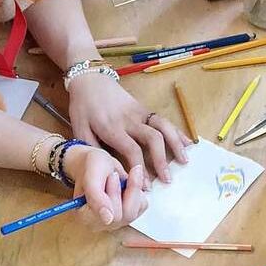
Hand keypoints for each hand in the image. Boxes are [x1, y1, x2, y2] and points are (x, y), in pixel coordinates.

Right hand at [63, 146, 148, 229]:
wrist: (97, 162)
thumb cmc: (91, 167)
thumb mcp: (91, 177)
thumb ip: (96, 198)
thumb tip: (108, 220)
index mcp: (87, 217)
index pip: (111, 217)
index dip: (114, 194)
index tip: (111, 175)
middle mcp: (102, 223)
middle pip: (126, 215)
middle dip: (124, 190)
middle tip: (114, 174)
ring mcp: (117, 220)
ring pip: (136, 210)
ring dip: (132, 189)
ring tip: (120, 177)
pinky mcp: (129, 212)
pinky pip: (142, 205)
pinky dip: (138, 190)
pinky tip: (126, 183)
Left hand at [67, 74, 191, 183]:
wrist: (90, 79)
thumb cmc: (83, 107)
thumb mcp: (79, 128)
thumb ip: (92, 148)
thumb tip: (107, 169)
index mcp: (112, 127)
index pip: (132, 150)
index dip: (140, 169)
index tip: (146, 186)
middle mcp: (129, 120)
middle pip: (153, 139)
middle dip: (162, 160)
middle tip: (167, 180)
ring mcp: (140, 113)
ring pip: (163, 127)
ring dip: (176, 144)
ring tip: (185, 161)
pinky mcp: (145, 109)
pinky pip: (163, 120)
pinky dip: (177, 131)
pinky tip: (187, 142)